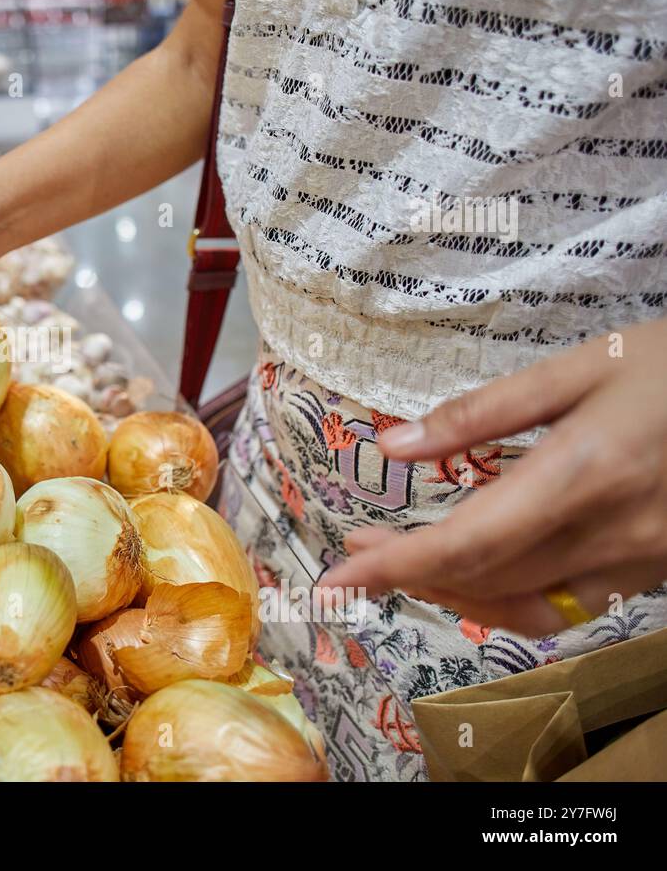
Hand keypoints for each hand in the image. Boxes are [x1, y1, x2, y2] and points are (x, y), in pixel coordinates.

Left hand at [320, 318, 666, 636]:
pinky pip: (565, 605)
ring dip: (451, 589)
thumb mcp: (584, 367)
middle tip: (360, 546)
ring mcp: (636, 561)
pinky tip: (479, 575)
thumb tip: (397, 444)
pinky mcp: (652, 571)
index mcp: (581, 475)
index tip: (338, 575)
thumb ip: (485, 411)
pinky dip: (506, 600)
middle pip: (483, 578)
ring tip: (403, 561)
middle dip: (408, 570)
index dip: (395, 565)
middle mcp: (607, 533)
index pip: (466, 542)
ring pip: (520, 602)